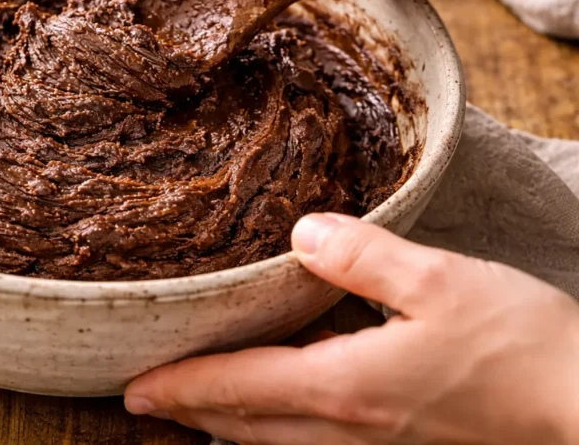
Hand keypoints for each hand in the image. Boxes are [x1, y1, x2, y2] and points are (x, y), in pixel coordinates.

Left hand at [124, 213, 578, 443]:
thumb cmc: (524, 347)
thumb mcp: (442, 282)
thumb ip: (363, 256)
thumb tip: (301, 234)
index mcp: (346, 385)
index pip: (239, 387)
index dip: (181, 386)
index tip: (133, 389)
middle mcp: (349, 429)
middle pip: (246, 426)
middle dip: (191, 412)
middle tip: (144, 397)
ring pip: (277, 443)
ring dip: (228, 426)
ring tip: (195, 407)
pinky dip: (273, 432)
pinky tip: (277, 414)